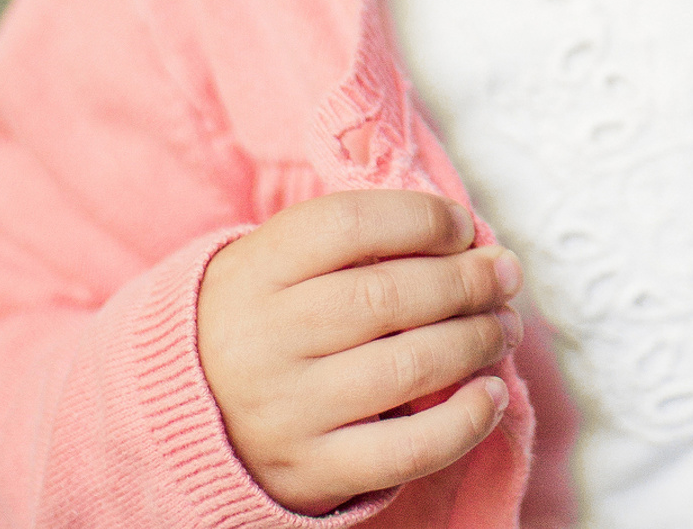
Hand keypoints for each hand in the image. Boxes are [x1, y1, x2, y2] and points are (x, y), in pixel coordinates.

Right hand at [198, 190, 523, 514]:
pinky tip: (492, 394)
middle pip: (389, 296)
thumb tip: (473, 240)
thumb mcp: (284, 261)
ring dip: (476, 341)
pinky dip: (463, 422)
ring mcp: (286, 412)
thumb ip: (362, 240)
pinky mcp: (310, 473)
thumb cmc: (267, 317)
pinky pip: (404, 451)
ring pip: (406, 368)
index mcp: (257, 271)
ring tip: (504, 327)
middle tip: (505, 275)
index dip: (422, 218)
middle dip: (467, 282)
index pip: (351, 224)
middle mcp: (264, 340)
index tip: (462, 227)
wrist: (187, 415)